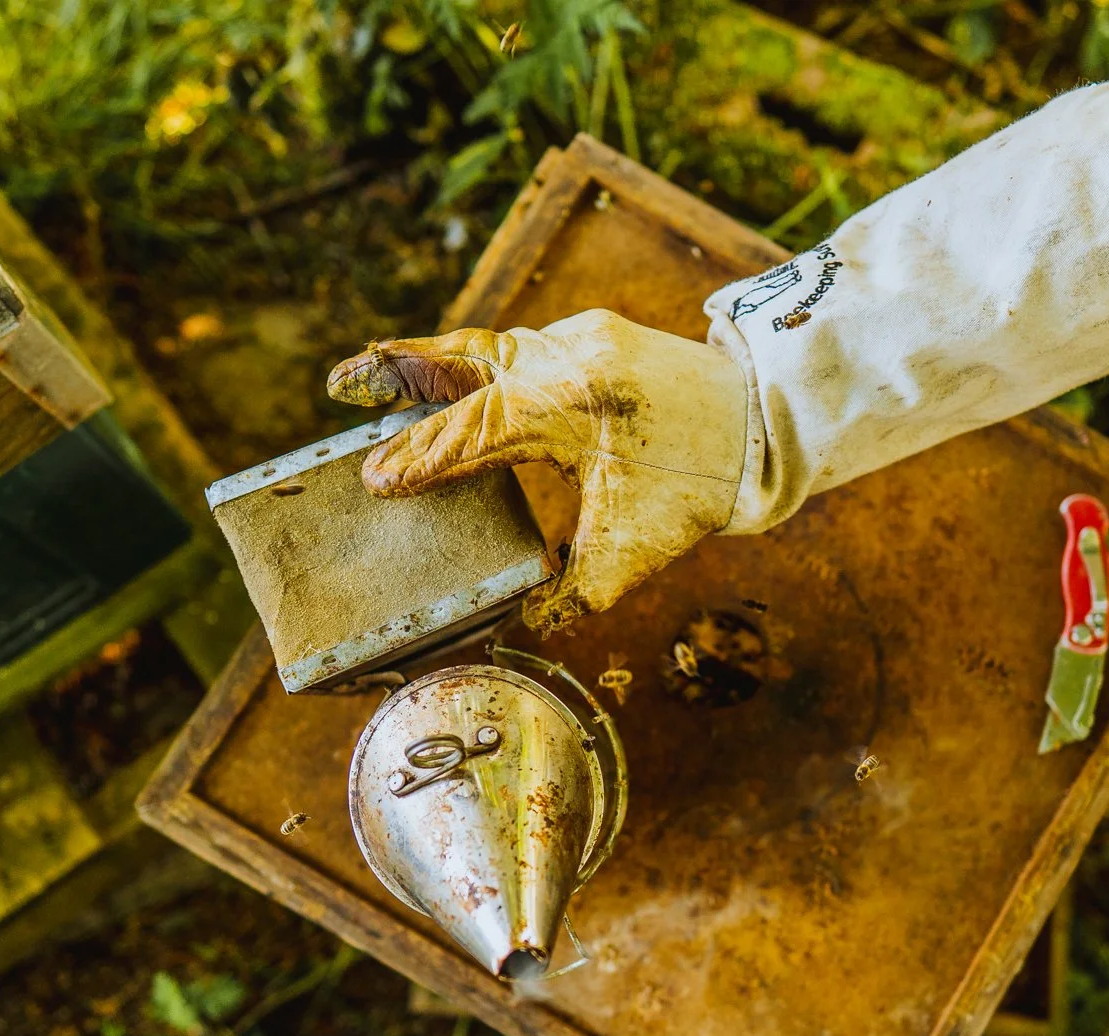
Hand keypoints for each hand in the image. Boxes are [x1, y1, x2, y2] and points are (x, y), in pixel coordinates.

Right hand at [326, 309, 747, 631]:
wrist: (770, 423)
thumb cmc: (704, 484)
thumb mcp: (639, 547)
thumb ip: (575, 589)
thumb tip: (520, 625)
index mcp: (578, 401)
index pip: (477, 428)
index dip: (422, 458)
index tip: (375, 481)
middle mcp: (572, 356)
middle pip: (465, 359)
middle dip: (399, 372)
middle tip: (338, 386)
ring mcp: (582, 337)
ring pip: (488, 347)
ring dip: (431, 366)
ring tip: (372, 380)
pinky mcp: (591, 337)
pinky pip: (517, 351)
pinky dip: (474, 371)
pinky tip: (447, 393)